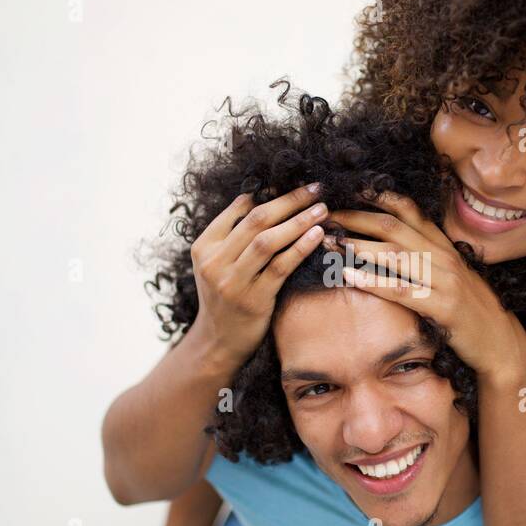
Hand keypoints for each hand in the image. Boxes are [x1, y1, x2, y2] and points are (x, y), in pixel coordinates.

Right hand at [186, 182, 328, 364]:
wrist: (218, 342)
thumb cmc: (226, 296)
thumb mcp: (217, 263)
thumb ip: (232, 233)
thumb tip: (256, 196)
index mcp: (204, 247)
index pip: (238, 210)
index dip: (271, 194)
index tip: (296, 183)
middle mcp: (214, 262)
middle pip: (256, 221)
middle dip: (289, 201)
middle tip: (316, 188)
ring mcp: (232, 282)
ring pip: (268, 241)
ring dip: (298, 221)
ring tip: (322, 209)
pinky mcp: (254, 300)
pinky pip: (281, 267)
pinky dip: (300, 247)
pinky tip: (317, 234)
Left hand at [324, 191, 521, 373]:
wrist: (500, 341)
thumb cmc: (471, 311)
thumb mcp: (451, 276)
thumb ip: (427, 258)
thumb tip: (392, 245)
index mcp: (444, 246)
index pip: (409, 211)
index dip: (378, 198)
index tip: (349, 192)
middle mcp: (443, 257)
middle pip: (393, 227)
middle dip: (356, 219)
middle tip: (326, 216)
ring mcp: (445, 280)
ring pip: (394, 255)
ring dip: (357, 246)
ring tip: (329, 242)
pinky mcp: (443, 307)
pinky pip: (402, 291)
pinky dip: (373, 282)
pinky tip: (348, 276)